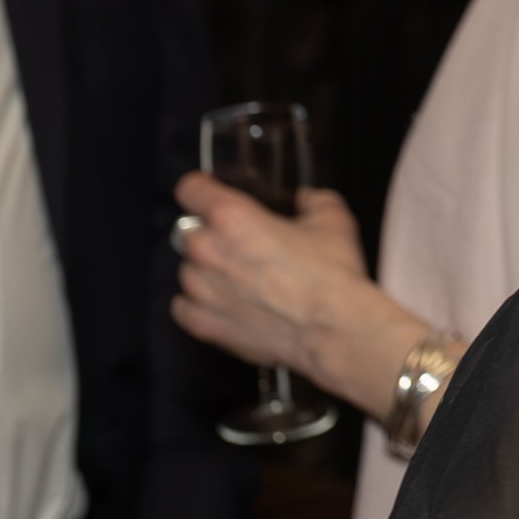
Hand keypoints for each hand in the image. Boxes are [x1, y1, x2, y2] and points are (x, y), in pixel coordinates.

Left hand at [169, 173, 376, 383]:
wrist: (334, 329)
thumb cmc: (332, 276)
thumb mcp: (334, 221)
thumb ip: (314, 201)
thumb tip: (306, 200)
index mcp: (232, 217)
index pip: (190, 188)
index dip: (203, 189)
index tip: (211, 195)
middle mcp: (207, 251)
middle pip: (189, 232)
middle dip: (213, 235)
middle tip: (245, 246)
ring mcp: (200, 290)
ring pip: (188, 270)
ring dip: (207, 271)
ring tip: (241, 281)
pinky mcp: (202, 324)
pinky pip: (183, 307)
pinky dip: (199, 304)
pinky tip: (226, 303)